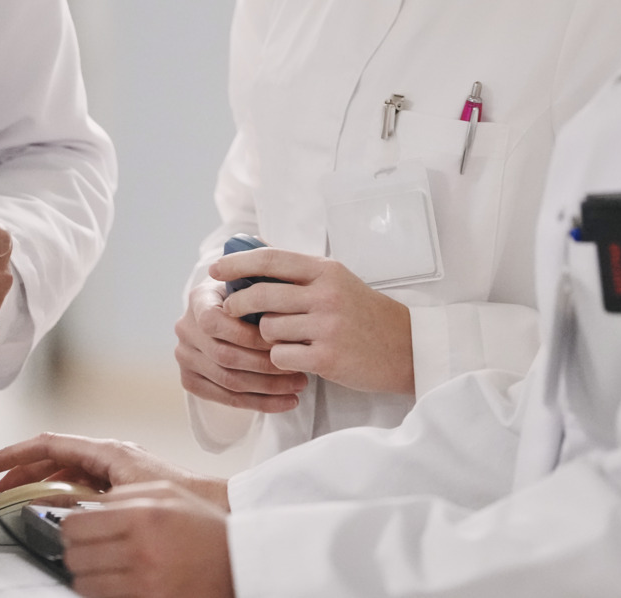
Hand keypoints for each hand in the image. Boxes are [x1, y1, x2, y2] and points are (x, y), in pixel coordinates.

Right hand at [0, 433, 229, 511]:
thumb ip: (85, 502)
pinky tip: (48, 507)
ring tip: (14, 499)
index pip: (47, 445)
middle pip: (51, 457)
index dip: (12, 455)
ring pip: (63, 470)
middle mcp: (107, 455)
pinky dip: (56, 492)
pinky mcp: (119, 483)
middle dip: (19, 471)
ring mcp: (113, 468)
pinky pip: (78, 483)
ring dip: (36, 482)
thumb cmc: (175, 496)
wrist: (210, 505)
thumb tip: (52, 510)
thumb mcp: (122, 500)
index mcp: (105, 451)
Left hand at [62, 480, 233, 597]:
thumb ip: (125, 494)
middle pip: (74, 555)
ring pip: (83, 583)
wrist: (237, 564)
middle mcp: (140, 551)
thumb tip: (90, 504)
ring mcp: (142, 584)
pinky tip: (117, 581)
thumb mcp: (169, 493)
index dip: (71, 526)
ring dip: (88, 574)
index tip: (78, 527)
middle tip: (91, 547)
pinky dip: (103, 591)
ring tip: (105, 566)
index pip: (76, 524)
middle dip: (77, 550)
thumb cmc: (205, 528)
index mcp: (143, 516)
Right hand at [176, 274, 309, 412]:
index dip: (250, 336)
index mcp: (199, 299)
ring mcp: (184, 357)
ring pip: (228, 381)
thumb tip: (293, 311)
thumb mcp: (253, 284)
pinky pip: (226, 399)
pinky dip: (259, 403)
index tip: (284, 342)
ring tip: (299, 387)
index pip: (216, 322)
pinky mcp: (189, 380)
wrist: (224, 313)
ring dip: (268, 389)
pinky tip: (286, 402)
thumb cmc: (248, 296)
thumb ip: (264, 292)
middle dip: (266, 367)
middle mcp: (185, 329)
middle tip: (301, 372)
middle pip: (225, 356)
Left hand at [213, 247, 413, 395]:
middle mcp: (326, 294)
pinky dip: (282, 359)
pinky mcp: (326, 357)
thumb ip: (299, 274)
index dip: (237, 263)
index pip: (271, 260)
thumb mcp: (337, 281)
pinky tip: (299, 357)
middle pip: (260, 296)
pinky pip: (280, 356)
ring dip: (268, 337)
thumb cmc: (364, 313)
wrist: (405, 347)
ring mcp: (326, 326)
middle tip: (233, 311)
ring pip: (267, 329)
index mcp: (326, 271)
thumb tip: (251, 262)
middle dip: (239, 305)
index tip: (215, 269)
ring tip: (288, 339)